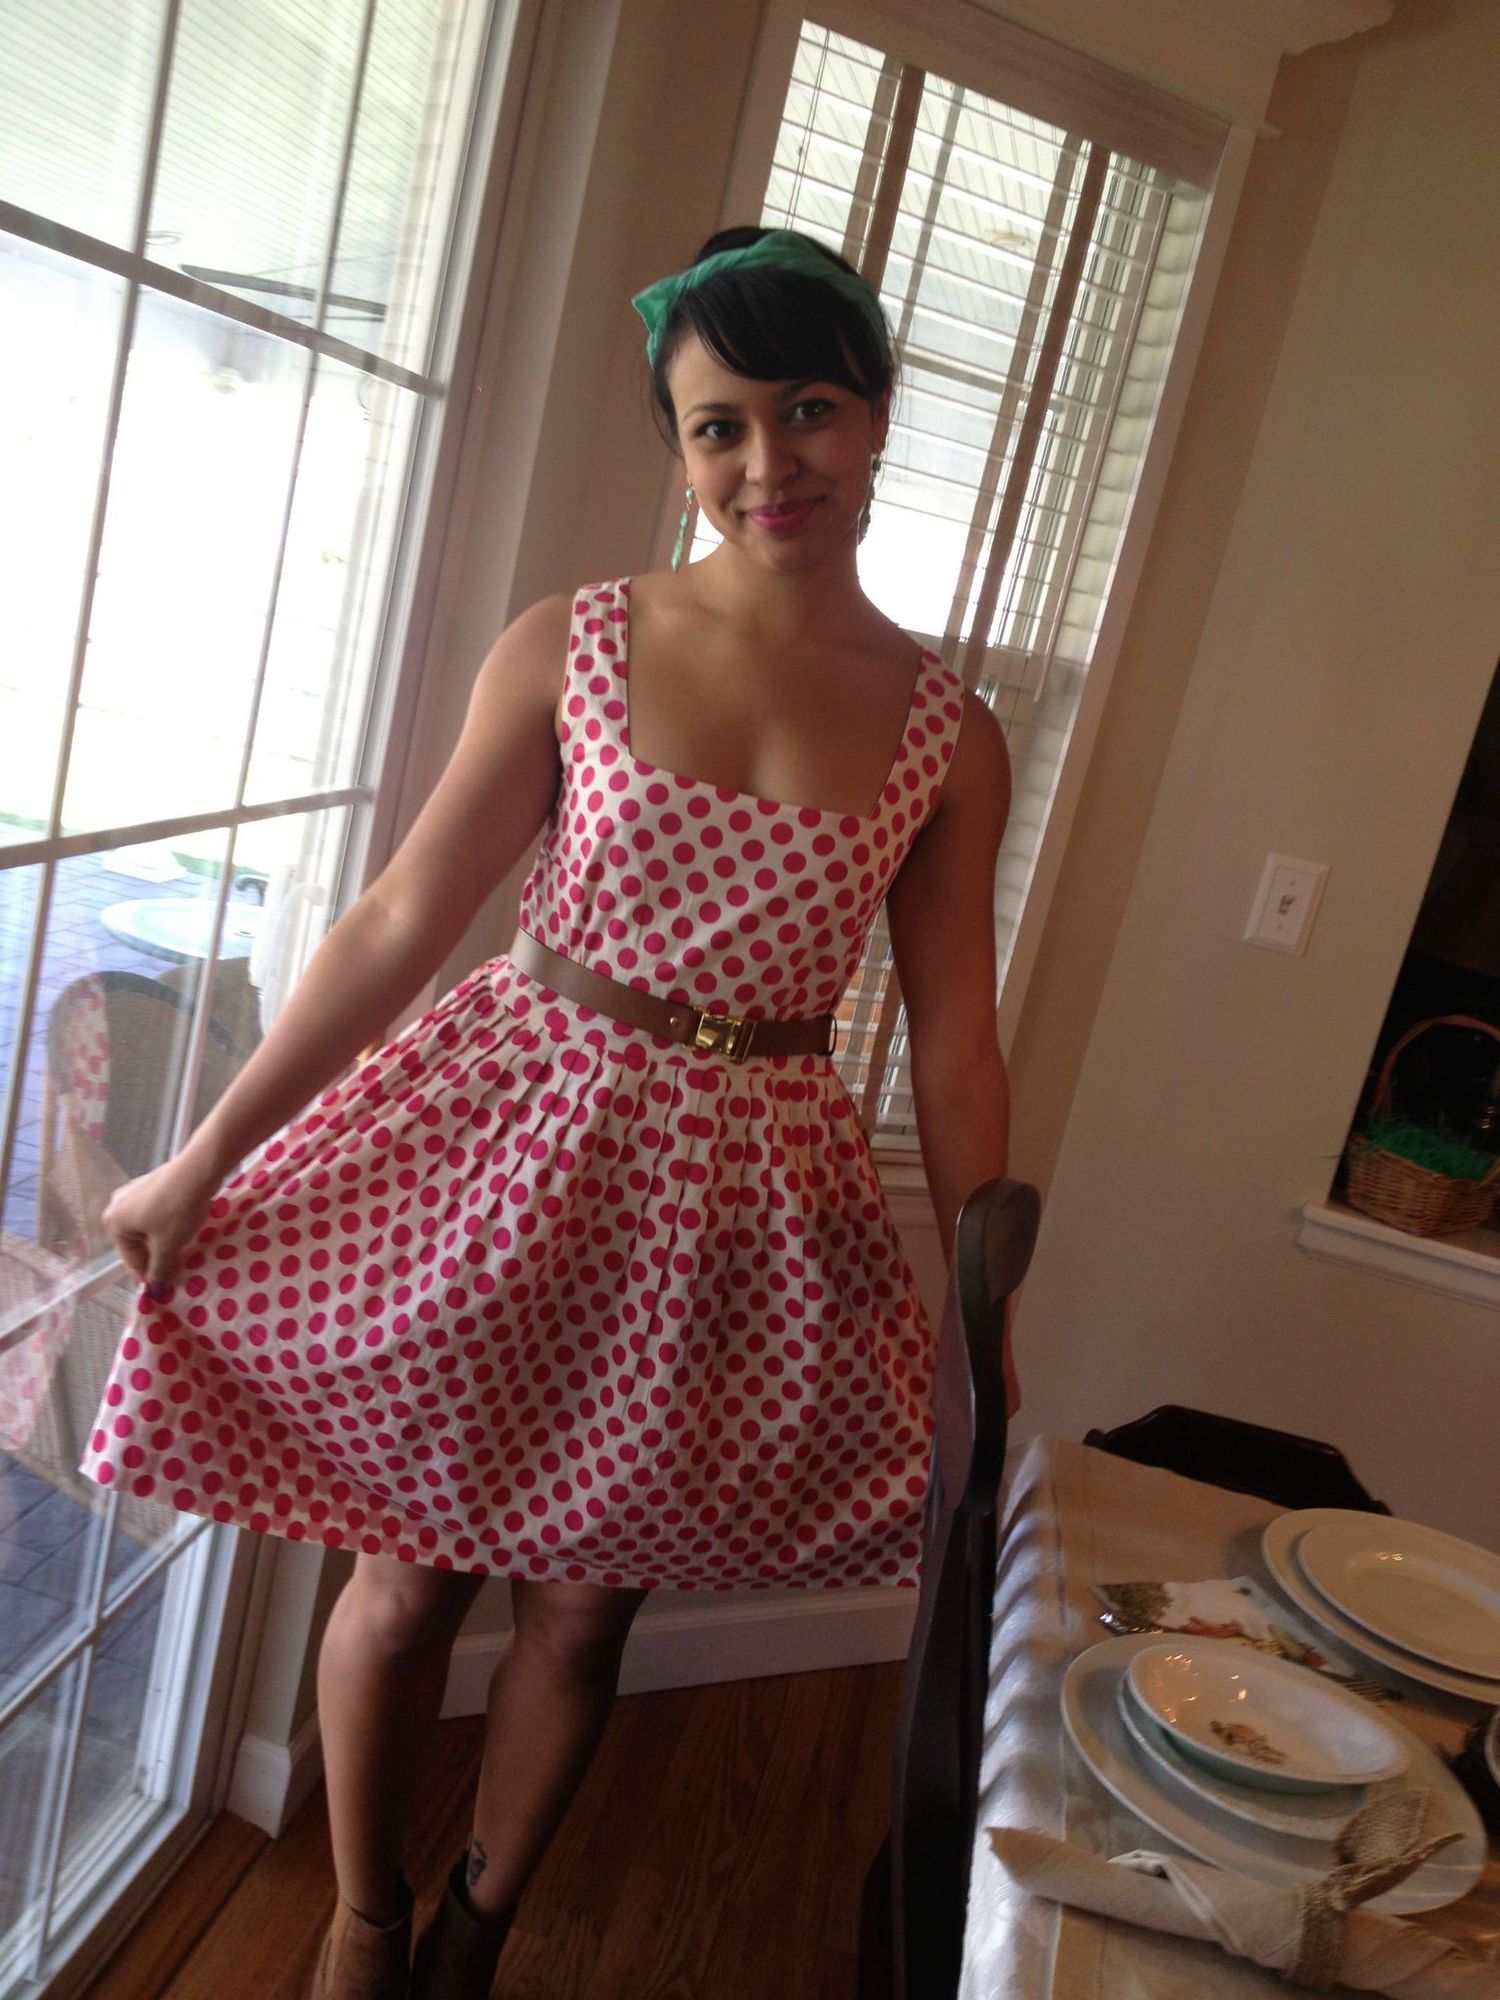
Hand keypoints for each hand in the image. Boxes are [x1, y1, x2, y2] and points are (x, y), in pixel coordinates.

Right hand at [101, 1153, 220, 1299]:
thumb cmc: (177, 1210)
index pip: (131, 1260)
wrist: (198, 1169)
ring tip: (181, 1250)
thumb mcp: (168, 1245)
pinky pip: (155, 1214)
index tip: (164, 1289)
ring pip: (147, 1229)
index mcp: (114, 1223)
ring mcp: (132, 1192)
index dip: (149, 1277)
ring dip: (163, 1242)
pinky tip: (183, 1228)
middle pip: (137, 1244)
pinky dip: (166, 1225)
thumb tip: (155, 1291)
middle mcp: (117, 1206)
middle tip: (176, 1270)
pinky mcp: (151, 1184)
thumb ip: (159, 1270)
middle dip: (156, 1258)